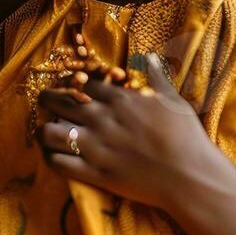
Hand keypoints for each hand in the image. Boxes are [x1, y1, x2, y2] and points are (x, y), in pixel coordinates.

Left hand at [36, 54, 224, 213]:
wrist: (192, 177)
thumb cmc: (188, 137)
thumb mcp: (174, 100)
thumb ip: (157, 77)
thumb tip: (151, 57)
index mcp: (119, 100)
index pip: (81, 85)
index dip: (71, 85)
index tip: (69, 88)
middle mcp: (101, 119)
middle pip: (58, 102)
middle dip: (48, 100)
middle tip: (47, 104)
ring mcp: (95, 147)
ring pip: (49, 133)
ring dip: (43, 131)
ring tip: (45, 132)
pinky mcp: (94, 173)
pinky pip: (58, 164)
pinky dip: (50, 158)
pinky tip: (53, 155)